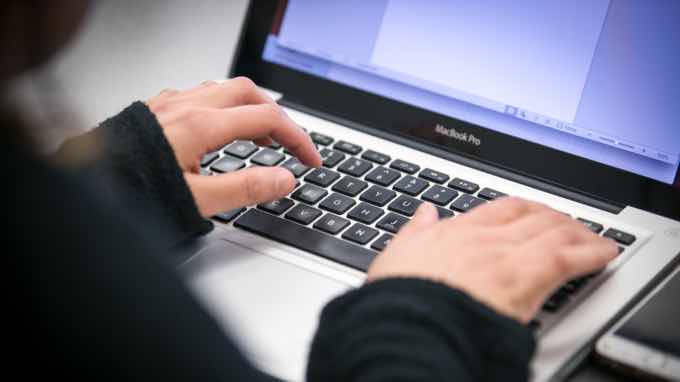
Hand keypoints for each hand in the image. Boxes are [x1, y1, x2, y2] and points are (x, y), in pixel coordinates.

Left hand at [146, 78, 320, 216]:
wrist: (82, 186)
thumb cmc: (129, 192)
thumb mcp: (196, 199)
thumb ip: (245, 188)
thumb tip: (283, 180)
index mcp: (201, 124)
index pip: (268, 118)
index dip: (298, 138)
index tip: (311, 159)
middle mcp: (185, 106)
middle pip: (248, 92)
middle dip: (277, 115)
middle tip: (289, 143)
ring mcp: (168, 105)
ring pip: (221, 90)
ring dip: (249, 108)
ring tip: (260, 136)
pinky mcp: (154, 111)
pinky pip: (197, 96)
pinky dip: (221, 109)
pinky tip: (217, 130)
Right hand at [367, 198, 618, 322]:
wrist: (409, 322)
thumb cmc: (400, 298)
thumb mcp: (396, 255)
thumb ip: (414, 231)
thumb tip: (423, 213)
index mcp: (457, 232)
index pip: (501, 209)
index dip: (525, 207)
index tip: (535, 212)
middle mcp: (486, 238)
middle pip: (533, 215)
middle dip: (556, 217)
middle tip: (569, 223)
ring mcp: (508, 256)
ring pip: (555, 231)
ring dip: (578, 231)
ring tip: (592, 236)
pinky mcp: (528, 280)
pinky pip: (569, 257)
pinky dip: (592, 251)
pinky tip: (605, 252)